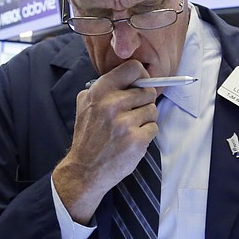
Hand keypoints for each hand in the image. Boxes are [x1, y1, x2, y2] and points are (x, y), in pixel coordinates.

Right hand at [53, 60, 158, 222]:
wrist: (84, 170)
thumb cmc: (88, 137)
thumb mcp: (86, 105)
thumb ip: (105, 88)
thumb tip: (133, 76)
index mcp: (99, 92)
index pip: (132, 68)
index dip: (141, 76)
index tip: (140, 85)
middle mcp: (111, 104)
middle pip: (147, 91)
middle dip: (143, 103)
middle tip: (130, 115)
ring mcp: (125, 123)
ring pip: (152, 110)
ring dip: (145, 120)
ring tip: (129, 129)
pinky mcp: (136, 140)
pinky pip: (153, 128)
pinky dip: (146, 134)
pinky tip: (131, 140)